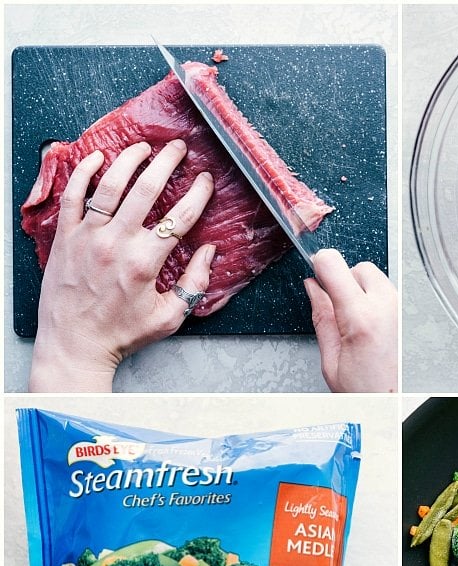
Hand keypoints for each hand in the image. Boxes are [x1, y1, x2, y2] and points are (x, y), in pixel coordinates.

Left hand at [28, 140, 215, 392]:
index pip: (179, 218)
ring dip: (130, 159)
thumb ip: (193, 285)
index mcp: (145, 263)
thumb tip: (209, 254)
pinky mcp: (66, 236)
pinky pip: (73, 194)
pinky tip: (97, 157)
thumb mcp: (168, 318)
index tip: (204, 180)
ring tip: (143, 147)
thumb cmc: (122, 334)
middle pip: (146, 189)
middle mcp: (117, 243)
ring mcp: (88, 236)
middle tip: (177, 148)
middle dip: (166, 162)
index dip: (197, 194)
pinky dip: (84, 171)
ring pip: (111, 184)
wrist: (75, 344)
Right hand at [304, 249, 396, 392]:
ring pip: (376, 278)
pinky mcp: (410, 314)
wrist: (395, 406)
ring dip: (362, 293)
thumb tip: (313, 288)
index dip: (319, 266)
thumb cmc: (367, 392)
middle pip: (357, 267)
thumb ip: (322, 316)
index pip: (332, 263)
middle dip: (344, 283)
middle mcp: (386, 307)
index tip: (316, 275)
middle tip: (340, 313)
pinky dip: (377, 302)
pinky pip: (389, 294)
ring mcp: (402, 309)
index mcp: (361, 318)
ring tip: (358, 325)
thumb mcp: (331, 360)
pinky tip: (373, 328)